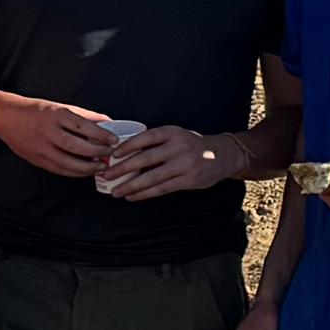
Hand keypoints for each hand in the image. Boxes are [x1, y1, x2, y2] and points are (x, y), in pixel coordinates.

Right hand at [0, 94, 118, 180]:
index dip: (100, 135)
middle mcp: (48, 131)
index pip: (83, 126)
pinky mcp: (36, 159)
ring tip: (101, 166)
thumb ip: (85, 116)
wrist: (6, 117)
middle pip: (76, 146)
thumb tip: (109, 123)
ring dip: (87, 167)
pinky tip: (86, 171)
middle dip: (96, 152)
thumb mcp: (61, 107)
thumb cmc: (37, 110)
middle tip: (110, 154)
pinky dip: (74, 172)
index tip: (114, 140)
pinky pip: (59, 169)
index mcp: (56, 115)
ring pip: (67, 162)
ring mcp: (40, 147)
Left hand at [96, 124, 227, 197]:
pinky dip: (145, 194)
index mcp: (173, 132)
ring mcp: (185, 165)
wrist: (223, 155)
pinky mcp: (188, 180)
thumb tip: (124, 153)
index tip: (112, 154)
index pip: (145, 138)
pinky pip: (161, 189)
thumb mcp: (176, 136)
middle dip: (123, 169)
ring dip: (131, 186)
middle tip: (106, 175)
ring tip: (116, 192)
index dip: (127, 146)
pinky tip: (132, 196)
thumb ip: (156, 142)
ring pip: (152, 178)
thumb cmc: (192, 145)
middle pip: (145, 159)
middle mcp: (179, 147)